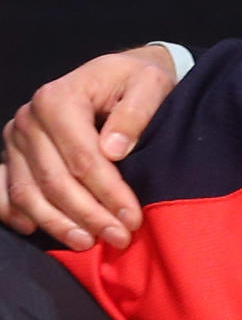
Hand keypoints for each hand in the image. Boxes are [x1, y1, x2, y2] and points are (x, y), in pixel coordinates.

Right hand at [0, 44, 176, 249]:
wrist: (117, 76)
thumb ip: (136, 112)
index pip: (82, 158)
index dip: (109, 193)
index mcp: (58, 99)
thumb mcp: (149, 84)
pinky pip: (5, 190)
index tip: (132, 219)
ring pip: (29, 193)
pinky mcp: (13, 156)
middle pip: (55, 181)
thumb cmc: (134, 81)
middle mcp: (29, 120)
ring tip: (89, 243)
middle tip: (120, 238)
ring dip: (58, 224)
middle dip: (89, 215)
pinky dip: (16, 213)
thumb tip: (114, 149)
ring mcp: (17, 140)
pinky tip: (36, 230)